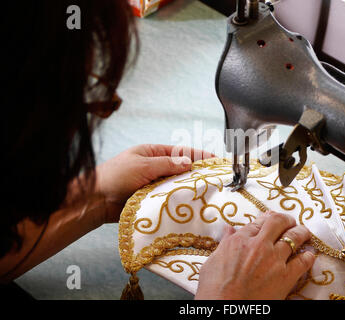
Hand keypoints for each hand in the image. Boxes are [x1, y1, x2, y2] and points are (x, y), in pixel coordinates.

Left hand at [95, 144, 213, 223]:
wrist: (95, 201)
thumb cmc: (115, 176)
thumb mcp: (142, 165)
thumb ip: (166, 164)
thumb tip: (188, 162)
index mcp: (152, 153)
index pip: (181, 152)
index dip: (199, 155)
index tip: (215, 160)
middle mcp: (155, 168)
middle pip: (181, 170)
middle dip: (197, 174)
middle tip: (216, 179)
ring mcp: (154, 185)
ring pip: (176, 185)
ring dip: (188, 189)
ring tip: (207, 193)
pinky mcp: (152, 200)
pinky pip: (169, 199)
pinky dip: (178, 201)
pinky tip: (189, 205)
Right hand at [195, 211, 314, 299]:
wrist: (226, 309)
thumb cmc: (214, 288)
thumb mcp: (213, 261)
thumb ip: (224, 243)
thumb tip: (228, 230)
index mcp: (239, 241)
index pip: (258, 222)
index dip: (267, 218)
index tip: (271, 217)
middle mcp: (258, 245)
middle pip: (278, 223)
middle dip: (287, 220)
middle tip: (290, 222)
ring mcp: (274, 259)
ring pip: (294, 237)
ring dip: (301, 233)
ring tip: (304, 233)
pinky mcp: (285, 276)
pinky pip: (303, 261)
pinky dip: (308, 255)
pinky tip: (309, 254)